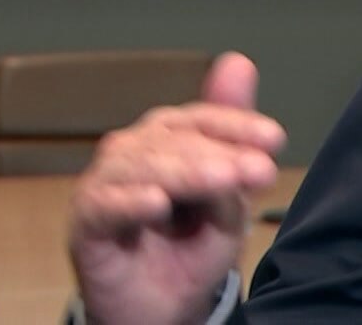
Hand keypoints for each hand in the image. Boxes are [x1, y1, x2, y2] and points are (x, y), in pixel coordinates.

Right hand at [69, 52, 286, 324]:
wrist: (165, 307)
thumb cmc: (192, 246)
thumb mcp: (229, 198)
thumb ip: (232, 141)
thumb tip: (237, 61)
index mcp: (171, 138)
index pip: (203, 119)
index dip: (237, 125)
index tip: (275, 139)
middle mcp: (135, 150)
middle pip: (174, 139)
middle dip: (220, 153)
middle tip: (257, 170)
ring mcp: (107, 182)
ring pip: (142, 165)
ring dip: (185, 172)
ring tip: (220, 181)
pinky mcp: (87, 220)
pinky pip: (105, 204)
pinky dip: (130, 202)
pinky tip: (157, 204)